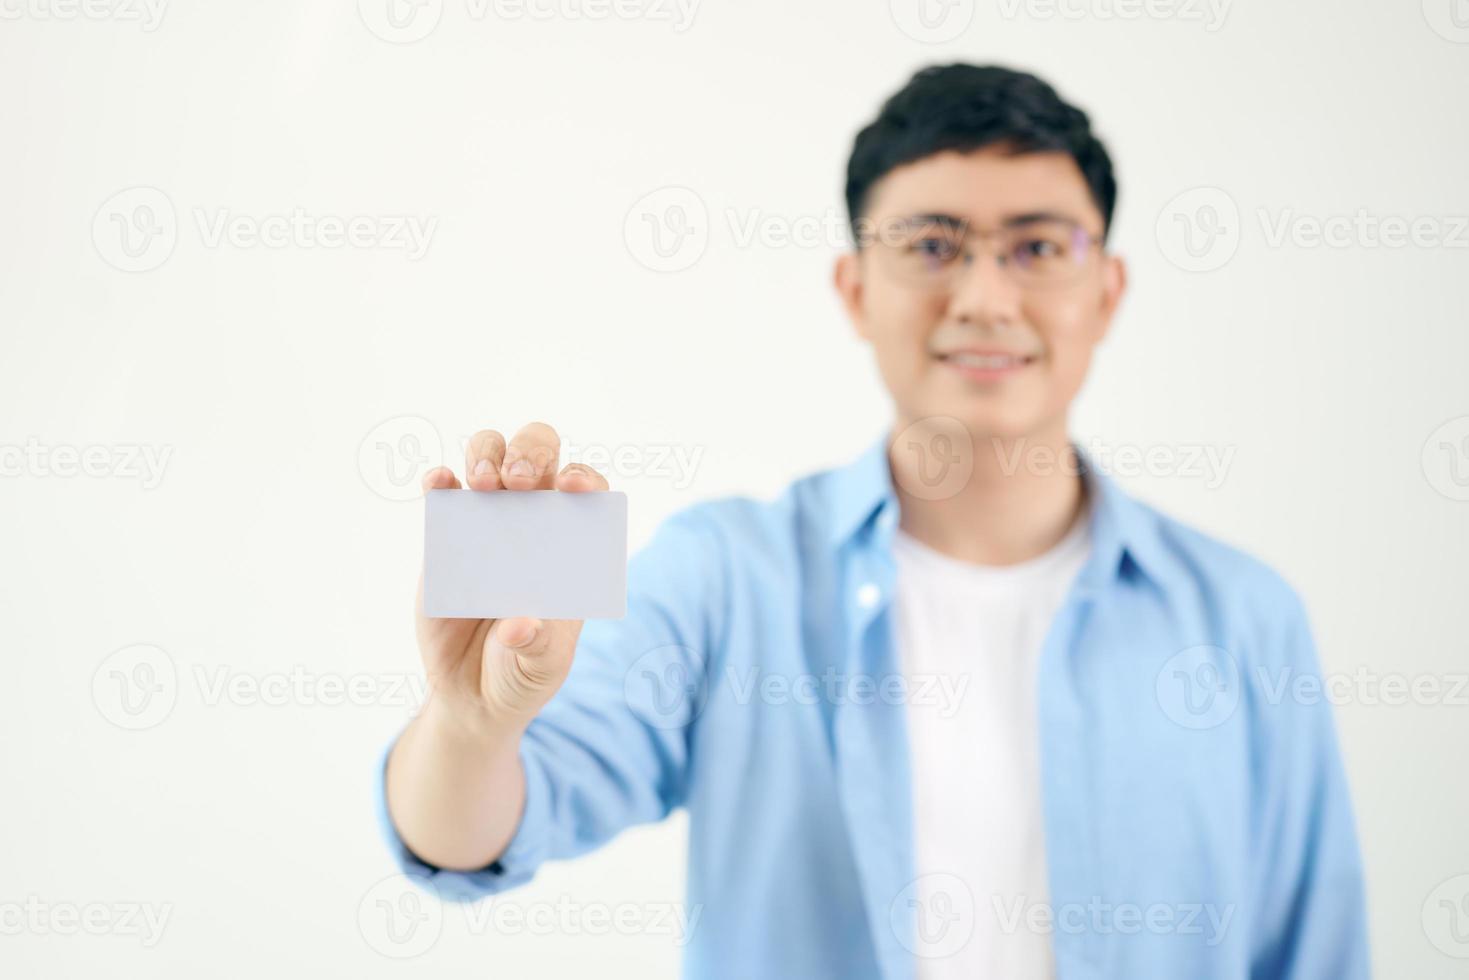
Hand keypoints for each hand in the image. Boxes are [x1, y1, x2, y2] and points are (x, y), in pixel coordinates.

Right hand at [413, 421, 608, 735]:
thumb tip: (518, 624)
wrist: (472, 695)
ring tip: (483, 484)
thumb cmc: (523, 672)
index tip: (572, 487)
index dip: (584, 478)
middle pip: (539, 455)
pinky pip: (442, 492)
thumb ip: (539, 645)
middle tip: (518, 482)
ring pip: (491, 456)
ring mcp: (490, 523)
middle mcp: (535, 521)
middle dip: (532, 452)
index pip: (590, 491)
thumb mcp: (542, 666)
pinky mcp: (446, 536)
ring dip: (487, 453)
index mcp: (574, 544)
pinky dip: (439, 479)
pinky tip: (439, 483)